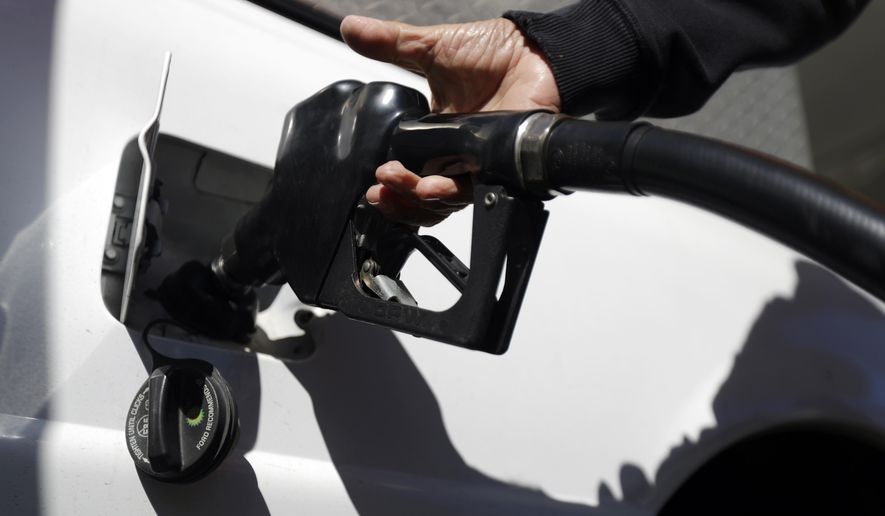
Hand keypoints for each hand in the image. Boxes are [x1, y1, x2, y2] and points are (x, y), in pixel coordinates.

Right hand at [340, 15, 559, 225]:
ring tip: (403, 183)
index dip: (390, 184)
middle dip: (397, 198)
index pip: (407, 172)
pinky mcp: (499, 168)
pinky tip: (433, 185)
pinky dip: (450, 192)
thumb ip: (390, 44)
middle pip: (422, 197)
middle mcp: (454, 157)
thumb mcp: (431, 49)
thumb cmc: (492, 52)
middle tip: (381, 186)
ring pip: (445, 201)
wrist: (534, 51)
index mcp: (434, 136)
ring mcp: (477, 165)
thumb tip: (351, 27)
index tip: (371, 181)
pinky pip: (475, 192)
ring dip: (419, 198)